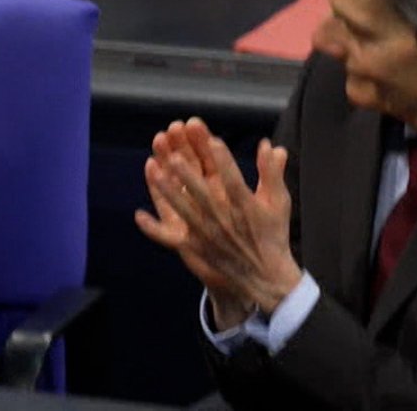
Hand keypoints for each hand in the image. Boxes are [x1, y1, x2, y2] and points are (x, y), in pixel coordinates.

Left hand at [134, 119, 300, 314]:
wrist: (265, 276)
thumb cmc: (272, 233)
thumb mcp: (278, 202)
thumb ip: (272, 172)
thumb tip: (269, 144)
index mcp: (245, 206)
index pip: (234, 180)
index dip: (225, 161)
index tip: (215, 141)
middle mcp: (224, 220)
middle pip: (203, 193)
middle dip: (189, 174)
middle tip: (174, 155)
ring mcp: (207, 234)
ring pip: (184, 210)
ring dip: (169, 191)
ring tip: (155, 171)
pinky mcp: (195, 247)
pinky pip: (170, 238)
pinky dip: (154, 229)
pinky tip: (138, 214)